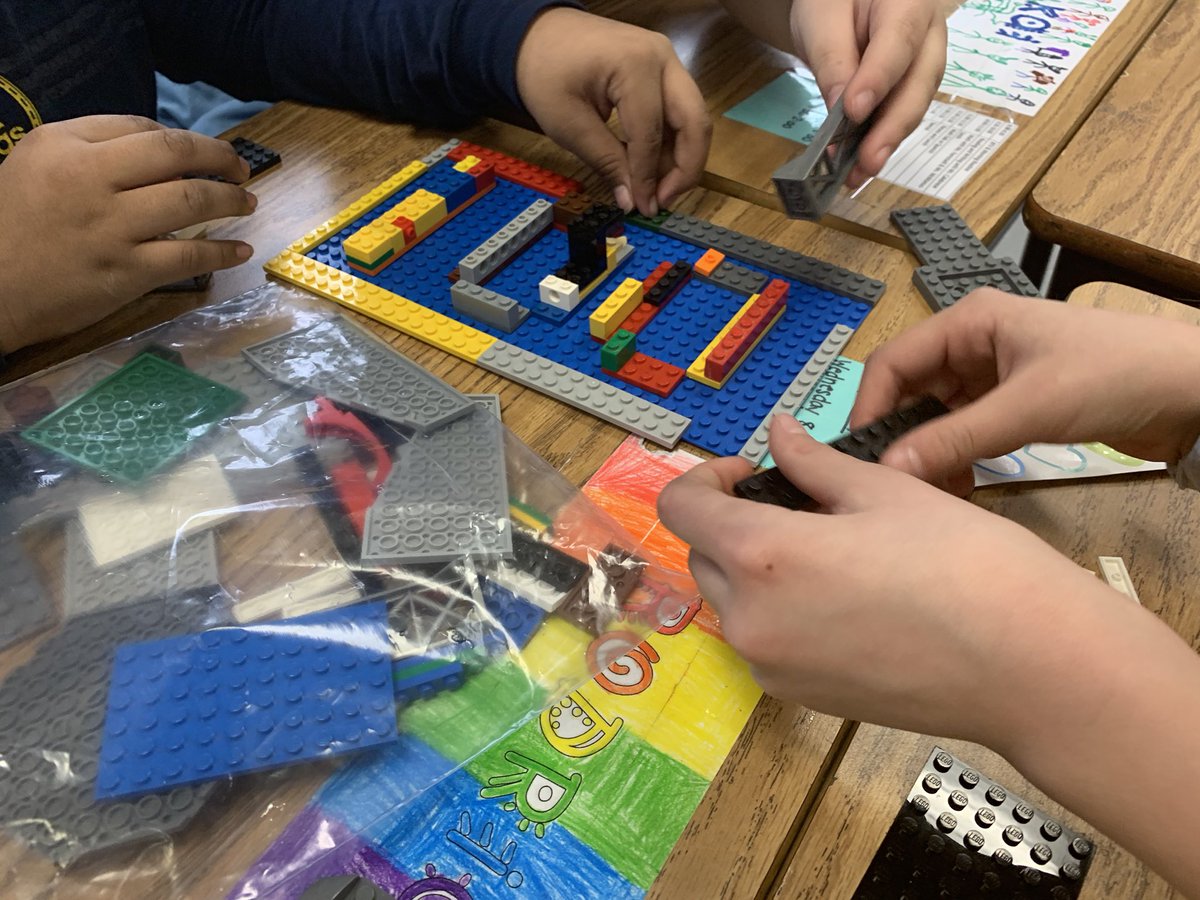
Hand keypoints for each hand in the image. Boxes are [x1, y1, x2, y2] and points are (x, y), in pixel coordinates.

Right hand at [0, 115, 255, 353]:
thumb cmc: (12, 224)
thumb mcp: (35, 164)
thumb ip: (90, 147)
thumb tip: (155, 147)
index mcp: (65, 146)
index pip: (143, 129)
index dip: (184, 140)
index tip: (204, 153)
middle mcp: (90, 179)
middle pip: (174, 156)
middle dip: (219, 158)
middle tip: (242, 168)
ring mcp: (111, 228)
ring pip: (189, 202)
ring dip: (229, 201)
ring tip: (247, 202)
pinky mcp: (126, 272)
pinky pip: (188, 256)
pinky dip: (222, 252)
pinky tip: (240, 251)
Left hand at [516, 8, 710, 215]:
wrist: (539, 35)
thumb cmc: (545, 71)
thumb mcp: (567, 123)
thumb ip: (605, 161)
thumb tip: (632, 201)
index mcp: (636, 64)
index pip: (652, 133)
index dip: (649, 177)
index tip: (643, 208)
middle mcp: (663, 58)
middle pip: (695, 122)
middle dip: (685, 169)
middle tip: (662, 200)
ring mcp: (668, 61)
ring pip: (693, 119)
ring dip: (681, 158)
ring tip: (655, 189)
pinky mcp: (665, 71)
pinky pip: (680, 112)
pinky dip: (672, 143)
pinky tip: (651, 167)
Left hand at [657, 414, 1122, 746]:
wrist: (1031, 666)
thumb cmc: (963, 562)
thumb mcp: (885, 492)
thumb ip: (813, 463)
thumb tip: (777, 433)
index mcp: (759, 557)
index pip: (680, 508)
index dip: (706, 478)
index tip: (752, 471)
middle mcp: (748, 620)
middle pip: (703, 555)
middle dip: (733, 521)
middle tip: (799, 503)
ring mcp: (770, 668)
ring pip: (731, 601)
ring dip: (755, 568)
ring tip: (828, 549)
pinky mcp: (799, 698)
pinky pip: (764, 641)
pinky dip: (779, 610)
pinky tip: (844, 597)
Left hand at [790, 0, 946, 184]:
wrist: (840, 3)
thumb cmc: (832, 1)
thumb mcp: (821, 17)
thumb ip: (832, 58)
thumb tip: (843, 112)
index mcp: (911, 0)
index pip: (900, 40)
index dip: (879, 79)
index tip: (854, 112)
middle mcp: (930, 31)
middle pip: (920, 80)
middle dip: (893, 126)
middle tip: (867, 161)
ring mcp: (925, 60)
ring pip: (915, 102)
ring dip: (887, 141)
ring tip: (858, 172)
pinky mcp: (912, 85)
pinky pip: (901, 112)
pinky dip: (881, 139)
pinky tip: (861, 163)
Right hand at [852, 290, 1199, 489]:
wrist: (1190, 389)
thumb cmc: (1113, 375)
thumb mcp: (1028, 408)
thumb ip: (956, 439)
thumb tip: (890, 468)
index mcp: (970, 321)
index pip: (893, 361)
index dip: (869, 407)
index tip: (860, 455)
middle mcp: (973, 343)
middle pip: (910, 390)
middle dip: (899, 434)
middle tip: (891, 482)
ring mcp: (993, 374)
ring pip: (936, 414)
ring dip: (929, 450)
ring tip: (928, 490)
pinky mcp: (1013, 402)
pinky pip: (966, 430)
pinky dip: (956, 457)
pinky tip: (957, 485)